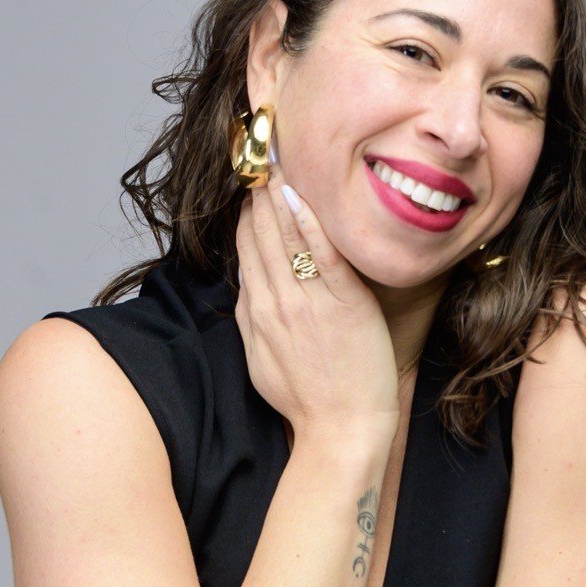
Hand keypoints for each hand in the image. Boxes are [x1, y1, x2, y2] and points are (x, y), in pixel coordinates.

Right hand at [233, 164, 399, 442]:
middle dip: (259, 194)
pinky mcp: (340, 305)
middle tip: (261, 155)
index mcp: (255, 314)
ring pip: (284, 239)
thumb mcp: (262, 360)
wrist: (339, 431)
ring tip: (277, 162)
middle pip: (260, 236)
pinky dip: (308, 224)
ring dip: (278, 197)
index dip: (246, 214)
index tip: (251, 184)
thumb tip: (247, 289)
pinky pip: (321, 256)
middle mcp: (274, 303)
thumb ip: (252, 320)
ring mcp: (306, 303)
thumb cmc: (307, 400)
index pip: (245, 250)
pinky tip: (301, 196)